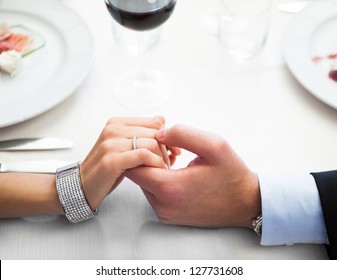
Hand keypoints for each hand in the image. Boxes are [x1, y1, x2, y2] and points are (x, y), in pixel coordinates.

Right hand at [80, 116, 176, 209]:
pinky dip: (155, 163)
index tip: (174, 150)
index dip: (168, 136)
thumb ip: (141, 135)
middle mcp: (113, 129)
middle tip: (170, 163)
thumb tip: (164, 123)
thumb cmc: (108, 168)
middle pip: (155, 133)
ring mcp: (111, 143)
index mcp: (117, 123)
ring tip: (163, 170)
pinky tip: (157, 171)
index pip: (155, 122)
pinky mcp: (112, 160)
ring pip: (151, 143)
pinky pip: (143, 155)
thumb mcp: (124, 146)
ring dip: (162, 159)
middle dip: (167, 149)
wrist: (82, 186)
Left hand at [126, 125, 260, 227]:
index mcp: (170, 188)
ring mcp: (164, 213)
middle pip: (136, 175)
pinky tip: (177, 173)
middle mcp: (162, 205)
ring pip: (144, 184)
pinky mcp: (168, 216)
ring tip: (176, 161)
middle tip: (172, 150)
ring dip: (154, 169)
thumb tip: (159, 133)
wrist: (245, 204)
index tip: (161, 143)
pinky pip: (153, 193)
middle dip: (148, 158)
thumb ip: (183, 134)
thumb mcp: (214, 145)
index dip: (142, 149)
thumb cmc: (231, 175)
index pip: (132, 166)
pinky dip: (160, 180)